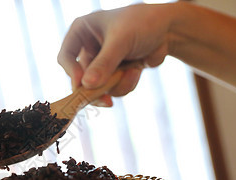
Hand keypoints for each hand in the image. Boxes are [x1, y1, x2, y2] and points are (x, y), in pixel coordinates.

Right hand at [57, 4, 172, 104]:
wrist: (169, 29)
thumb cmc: (143, 23)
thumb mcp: (121, 40)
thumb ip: (104, 63)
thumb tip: (87, 85)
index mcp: (82, 32)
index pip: (66, 57)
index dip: (72, 72)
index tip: (83, 85)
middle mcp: (88, 48)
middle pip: (81, 78)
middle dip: (97, 87)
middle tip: (106, 100)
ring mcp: (101, 63)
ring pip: (98, 87)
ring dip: (116, 85)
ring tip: (132, 72)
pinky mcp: (114, 74)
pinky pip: (113, 89)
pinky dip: (125, 84)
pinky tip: (137, 71)